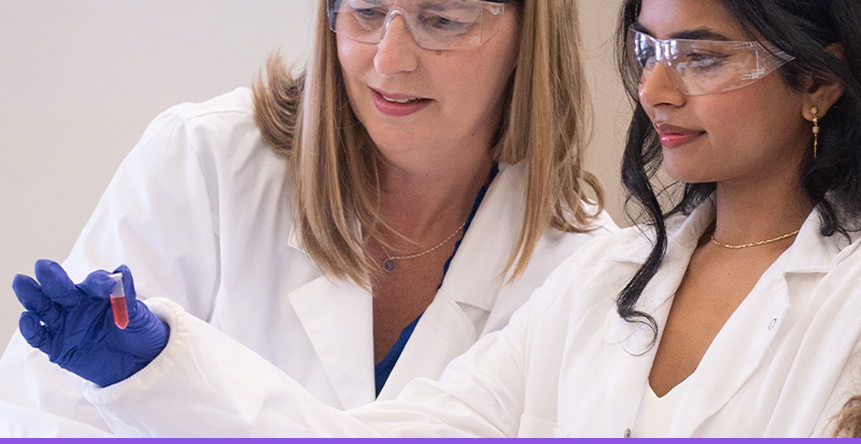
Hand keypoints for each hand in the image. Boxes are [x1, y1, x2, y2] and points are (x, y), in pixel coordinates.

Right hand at [12, 260, 168, 386]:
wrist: (137, 364)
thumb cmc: (139, 334)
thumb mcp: (139, 317)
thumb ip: (127, 297)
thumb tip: (122, 271)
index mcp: (98, 293)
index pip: (94, 283)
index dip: (99, 282)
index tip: (107, 286)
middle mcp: (77, 304)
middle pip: (61, 288)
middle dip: (52, 277)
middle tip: (43, 266)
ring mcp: (65, 324)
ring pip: (43, 307)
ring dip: (32, 295)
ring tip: (22, 283)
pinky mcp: (57, 346)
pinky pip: (40, 336)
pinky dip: (31, 328)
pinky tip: (28, 318)